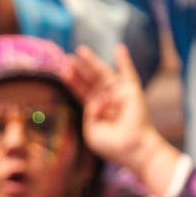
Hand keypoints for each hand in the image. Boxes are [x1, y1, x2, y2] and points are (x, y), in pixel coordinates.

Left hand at [64, 44, 180, 193]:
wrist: (132, 148)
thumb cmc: (112, 145)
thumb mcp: (91, 131)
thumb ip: (88, 114)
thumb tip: (94, 99)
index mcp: (97, 112)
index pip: (82, 92)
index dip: (73, 82)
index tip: (63, 70)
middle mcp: (108, 101)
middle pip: (91, 81)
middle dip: (79, 70)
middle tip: (66, 58)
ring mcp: (120, 95)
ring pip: (104, 74)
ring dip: (92, 62)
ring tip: (80, 50)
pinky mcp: (132, 91)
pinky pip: (128, 72)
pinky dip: (125, 60)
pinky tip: (119, 48)